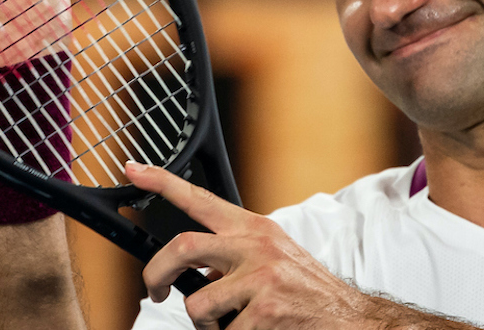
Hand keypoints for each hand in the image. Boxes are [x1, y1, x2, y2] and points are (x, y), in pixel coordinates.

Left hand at [126, 163, 370, 329]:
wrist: (350, 317)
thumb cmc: (306, 290)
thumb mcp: (273, 257)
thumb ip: (235, 254)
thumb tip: (197, 271)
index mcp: (254, 229)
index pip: (201, 199)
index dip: (161, 182)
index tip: (133, 170)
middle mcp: (257, 246)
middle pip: (182, 248)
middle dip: (157, 273)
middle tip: (157, 289)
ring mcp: (263, 278)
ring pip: (198, 304)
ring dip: (205, 323)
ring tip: (229, 323)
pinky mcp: (268, 310)